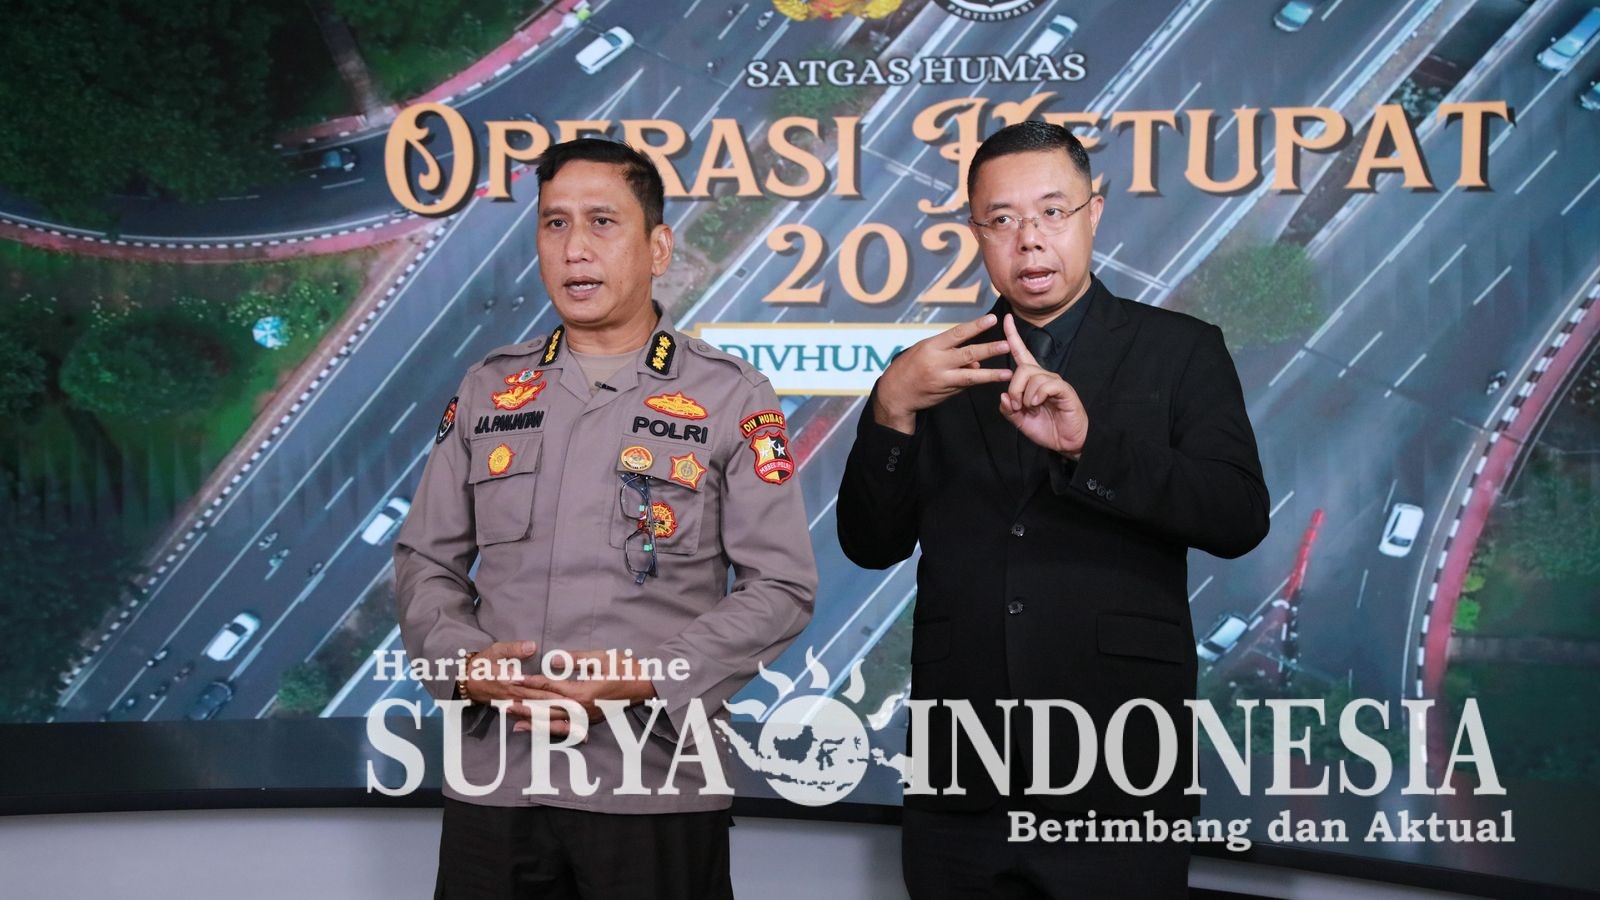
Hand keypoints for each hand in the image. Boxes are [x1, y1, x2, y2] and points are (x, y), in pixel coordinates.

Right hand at [461, 640, 578, 737]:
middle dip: (565, 714)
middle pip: (544, 708)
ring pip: (541, 719)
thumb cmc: (483, 664)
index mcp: (513, 683)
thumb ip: (514, 650)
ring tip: (581, 733)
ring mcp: (516, 708)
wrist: (466, 681)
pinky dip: (549, 730)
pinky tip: (564, 734)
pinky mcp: (516, 712)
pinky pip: (534, 723)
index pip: (539, 691)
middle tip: (586, 718)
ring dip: (560, 726)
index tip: (575, 699)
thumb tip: (531, 647)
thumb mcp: (496, 651)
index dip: (557, 695)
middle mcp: (516, 699)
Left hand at [512, 650, 658, 733]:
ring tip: (510, 714)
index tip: (513, 679)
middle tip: (502, 699)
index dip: (530, 682)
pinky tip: (532, 729)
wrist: (645, 686)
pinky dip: (546, 729)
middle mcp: (580, 709)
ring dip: (528, 717)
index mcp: (582, 692)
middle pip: (545, 705)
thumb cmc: (626, 668)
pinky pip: (563, 729)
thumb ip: (575, 659)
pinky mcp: (587, 722)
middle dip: (522, 701)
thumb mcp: (602, 657)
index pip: (549, 687)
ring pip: (550, 720)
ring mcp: (584, 718)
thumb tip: (551, 660)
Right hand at [873, 313, 1013, 433]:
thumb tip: (976, 359)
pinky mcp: (946, 393)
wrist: (895, 393)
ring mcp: (942, 379)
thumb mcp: (924, 351)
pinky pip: (964, 386)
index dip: (976, 326)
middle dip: (989, 349)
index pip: (957, 333)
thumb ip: (950, 352)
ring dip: (991, 374)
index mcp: (931, 346)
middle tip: (1007, 344)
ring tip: (1008, 373)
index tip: (992, 319)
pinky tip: (991, 379)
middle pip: (967, 353)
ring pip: (970, 376)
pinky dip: (976, 381)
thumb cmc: (910, 367)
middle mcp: (937, 362)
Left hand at [998, 314, 1088, 457]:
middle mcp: (1043, 377)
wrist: (1066, 442)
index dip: (1013, 336)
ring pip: (1031, 376)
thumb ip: (1008, 408)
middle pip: (1021, 368)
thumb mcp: (1020, 420)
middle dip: (1013, 387)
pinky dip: (1036, 396)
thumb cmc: (1046, 428)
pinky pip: (1045, 385)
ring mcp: (1054, 382)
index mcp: (1032, 381)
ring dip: (1024, 395)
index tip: (1006, 318)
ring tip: (1029, 408)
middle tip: (1015, 405)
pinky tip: (1037, 405)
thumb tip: (1002, 395)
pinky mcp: (1063, 389)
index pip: (1021, 353)